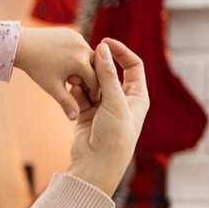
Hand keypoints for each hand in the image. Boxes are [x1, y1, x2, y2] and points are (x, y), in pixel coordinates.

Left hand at [14, 25, 97, 119]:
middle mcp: (82, 48)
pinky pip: (81, 46)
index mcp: (80, 63)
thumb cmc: (37, 68)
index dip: (95, 92)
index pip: (95, 81)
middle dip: (94, 77)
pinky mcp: (72, 33)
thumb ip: (66, 102)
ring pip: (89, 55)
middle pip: (96, 66)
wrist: (23, 45)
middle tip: (91, 88)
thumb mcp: (52, 87)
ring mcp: (77, 38)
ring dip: (88, 65)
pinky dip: (80, 55)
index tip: (94, 100)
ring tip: (82, 77)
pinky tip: (74, 64)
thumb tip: (75, 119)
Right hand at [64, 39, 149, 197]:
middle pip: (110, 72)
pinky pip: (81, 94)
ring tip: (76, 77)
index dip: (120, 52)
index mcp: (137, 97)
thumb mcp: (114, 102)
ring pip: (93, 82)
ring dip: (85, 78)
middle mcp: (122, 100)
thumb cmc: (114, 136)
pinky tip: (71, 88)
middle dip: (98, 65)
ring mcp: (104, 106)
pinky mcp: (87, 113)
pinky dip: (76, 89)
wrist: (96, 165)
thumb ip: (108, 74)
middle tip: (85, 58)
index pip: (133, 66)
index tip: (104, 42)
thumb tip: (103, 48)